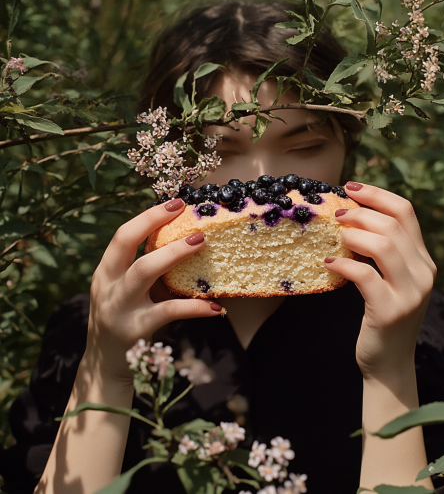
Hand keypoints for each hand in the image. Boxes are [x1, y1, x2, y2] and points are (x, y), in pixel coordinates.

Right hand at [85, 198, 222, 382]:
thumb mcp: (124, 292)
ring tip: (200, 241)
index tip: (175, 203)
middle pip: (124, 244)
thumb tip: (183, 244)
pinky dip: (194, 307)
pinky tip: (215, 306)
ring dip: (173, 253)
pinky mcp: (136, 330)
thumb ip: (144, 270)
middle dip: (153, 222)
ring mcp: (119, 308)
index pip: (122, 236)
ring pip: (143, 271)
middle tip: (184, 210)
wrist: (104, 365)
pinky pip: (169, 311)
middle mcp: (107, 286)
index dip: (147, 217)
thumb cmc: (123, 319)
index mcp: (105, 272)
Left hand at [324, 182, 436, 379]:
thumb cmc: (382, 316)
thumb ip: (382, 254)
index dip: (377, 194)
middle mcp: (424, 273)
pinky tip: (328, 264)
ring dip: (354, 234)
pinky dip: (343, 264)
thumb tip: (350, 219)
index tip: (351, 187)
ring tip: (336, 236)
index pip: (406, 212)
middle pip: (393, 224)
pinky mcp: (390, 311)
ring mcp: (410, 293)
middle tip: (337, 213)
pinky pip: (364, 276)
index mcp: (424, 260)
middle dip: (360, 212)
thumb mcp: (390, 281)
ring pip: (383, 245)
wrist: (389, 363)